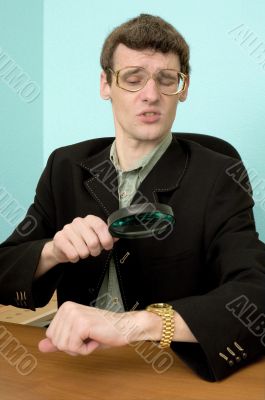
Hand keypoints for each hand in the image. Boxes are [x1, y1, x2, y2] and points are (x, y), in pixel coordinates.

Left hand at [38, 301, 154, 355]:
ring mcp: (74, 315)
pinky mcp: (82, 324)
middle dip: (73, 346)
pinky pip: (74, 348)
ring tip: (92, 337)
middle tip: (88, 336)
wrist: (124, 326)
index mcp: (65, 308)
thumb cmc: (104, 330)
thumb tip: (41, 346)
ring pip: (63, 346)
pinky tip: (95, 339)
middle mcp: (68, 308)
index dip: (67, 342)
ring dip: (80, 348)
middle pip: (56, 341)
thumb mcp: (78, 336)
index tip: (82, 334)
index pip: (51, 335)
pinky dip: (86, 350)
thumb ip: (59, 340)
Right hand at [50, 215, 118, 263]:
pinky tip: (74, 254)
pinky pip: (73, 254)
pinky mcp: (59, 238)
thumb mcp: (97, 238)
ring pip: (83, 250)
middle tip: (93, 251)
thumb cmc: (82, 241)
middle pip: (93, 241)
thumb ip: (107, 237)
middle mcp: (78, 222)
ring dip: (85, 255)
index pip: (100, 226)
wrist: (62, 246)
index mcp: (90, 219)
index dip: (106, 239)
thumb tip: (117, 236)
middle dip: (95, 251)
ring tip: (82, 251)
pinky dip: (75, 258)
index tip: (108, 246)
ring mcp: (67, 229)